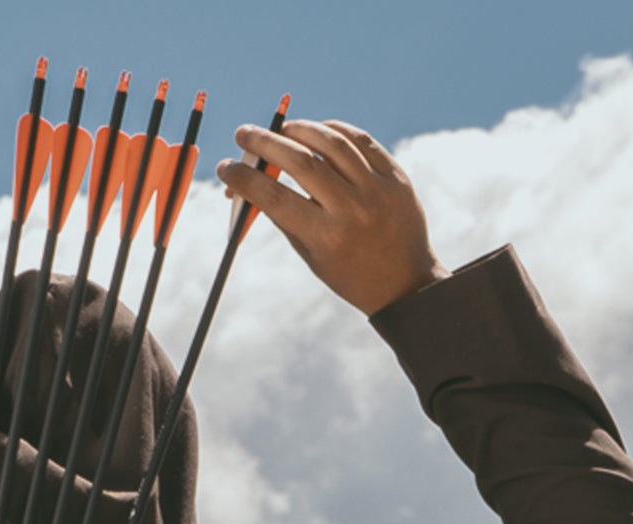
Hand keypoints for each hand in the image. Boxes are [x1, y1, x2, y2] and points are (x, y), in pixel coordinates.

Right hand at [216, 118, 449, 317]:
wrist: (407, 284)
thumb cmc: (349, 272)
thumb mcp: (312, 254)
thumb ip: (283, 216)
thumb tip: (248, 177)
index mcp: (327, 237)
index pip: (274, 197)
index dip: (244, 179)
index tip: (225, 168)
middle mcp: (353, 210)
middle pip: (299, 161)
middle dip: (264, 142)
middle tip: (243, 135)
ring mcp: (378, 191)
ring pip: (331, 142)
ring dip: (298, 129)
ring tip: (282, 131)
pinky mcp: (396, 177)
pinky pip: (360, 140)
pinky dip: (333, 131)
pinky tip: (316, 132)